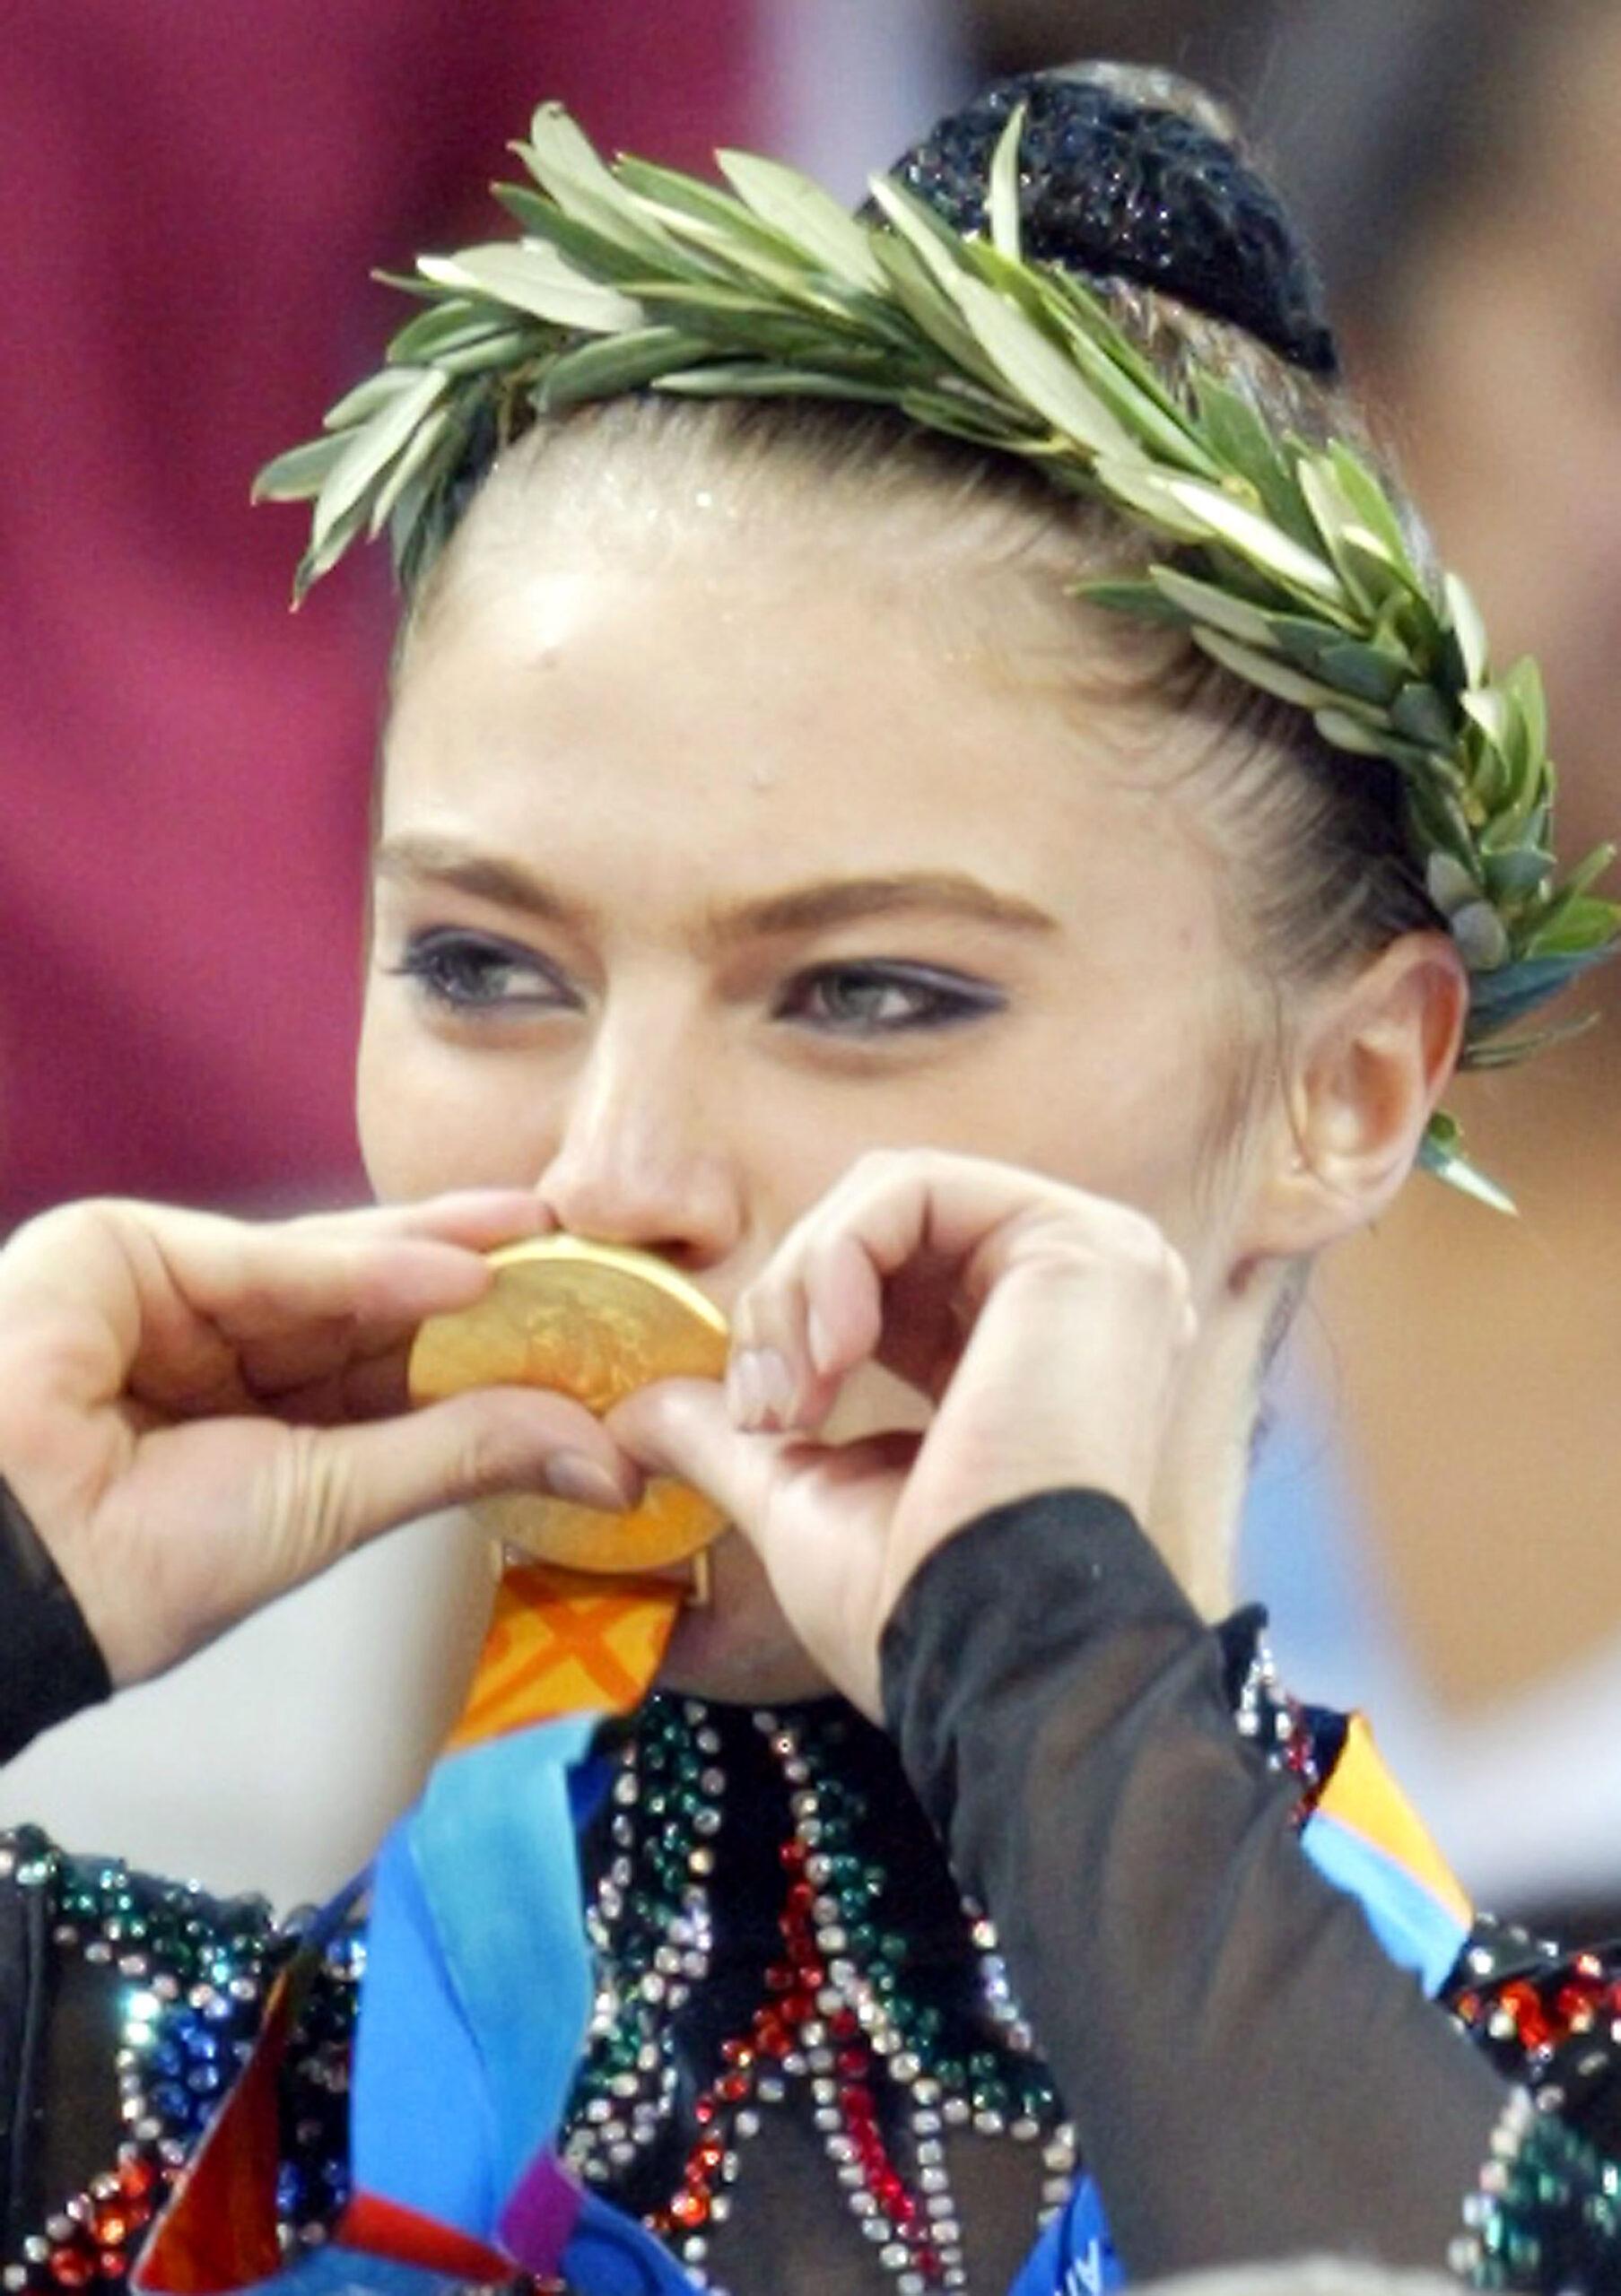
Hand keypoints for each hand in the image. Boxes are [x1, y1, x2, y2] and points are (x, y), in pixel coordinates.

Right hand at [0, 1192, 640, 1686]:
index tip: (583, 1325)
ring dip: (442, 1257)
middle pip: (368, 1305)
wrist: (16, 1571)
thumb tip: (599, 1453)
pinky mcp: (126, 1254)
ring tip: (548, 1246)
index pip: (389, 1370)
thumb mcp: (336, 1502)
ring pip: (328, 1269)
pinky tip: (467, 1270)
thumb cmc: (143, 1569)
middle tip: (585, 1250)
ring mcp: (168, 1300)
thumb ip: (462, 1452)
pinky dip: (369, 1266)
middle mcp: (215, 1357)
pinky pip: (270, 1261)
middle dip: (478, 1281)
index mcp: (256, 1429)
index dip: (484, 1347)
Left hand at [607, 1149, 1196, 1717]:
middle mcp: (1077, 1299)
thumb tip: (633, 1411)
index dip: (797, 1320)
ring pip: (891, 1194)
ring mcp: (1096, 1266)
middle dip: (787, 1299)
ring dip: (803, 1284)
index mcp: (1032, 1350)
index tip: (758, 1420)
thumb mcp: (802, 1496)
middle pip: (885, 1221)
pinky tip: (838, 1354)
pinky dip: (840, 1258)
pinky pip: (916, 1187)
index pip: (893, 1269)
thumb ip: (731, 1434)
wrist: (985, 1652)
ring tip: (799, 1392)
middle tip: (764, 1407)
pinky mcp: (1084, 1246)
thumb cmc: (915, 1606)